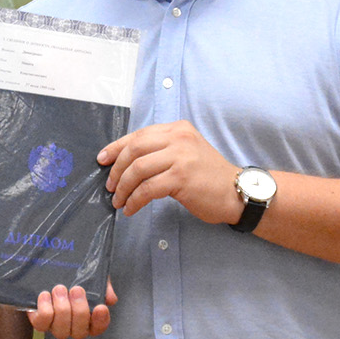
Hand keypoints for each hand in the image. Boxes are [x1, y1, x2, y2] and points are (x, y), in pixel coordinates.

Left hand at [28, 281, 115, 338]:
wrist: (50, 267)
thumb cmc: (75, 274)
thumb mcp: (93, 275)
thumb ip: (103, 285)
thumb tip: (110, 299)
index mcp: (88, 318)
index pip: (98, 328)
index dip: (100, 321)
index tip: (100, 307)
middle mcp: (72, 326)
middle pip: (79, 332)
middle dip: (79, 311)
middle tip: (77, 289)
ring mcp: (55, 326)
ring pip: (60, 331)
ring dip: (62, 309)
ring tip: (60, 288)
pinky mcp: (39, 321)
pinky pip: (42, 324)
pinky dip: (44, 309)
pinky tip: (45, 294)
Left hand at [98, 120, 243, 223]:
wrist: (237, 192)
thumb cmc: (209, 177)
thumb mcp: (186, 153)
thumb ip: (162, 150)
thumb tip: (127, 162)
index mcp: (177, 129)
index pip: (139, 135)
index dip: (116, 147)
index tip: (102, 160)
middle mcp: (178, 138)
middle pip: (134, 149)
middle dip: (117, 169)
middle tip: (110, 186)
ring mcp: (180, 156)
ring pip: (138, 169)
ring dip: (123, 188)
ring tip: (119, 201)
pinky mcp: (181, 177)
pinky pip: (147, 189)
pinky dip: (134, 200)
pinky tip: (131, 209)